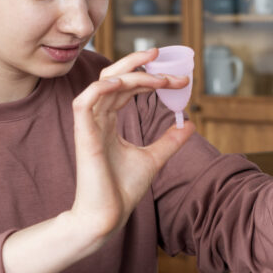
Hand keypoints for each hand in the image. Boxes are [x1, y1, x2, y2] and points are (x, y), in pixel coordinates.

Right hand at [69, 48, 194, 240]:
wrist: (108, 216)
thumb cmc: (123, 190)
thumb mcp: (155, 158)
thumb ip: (170, 140)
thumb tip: (189, 123)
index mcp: (109, 121)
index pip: (126, 87)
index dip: (151, 79)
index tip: (179, 80)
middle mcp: (97, 118)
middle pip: (113, 77)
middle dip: (138, 64)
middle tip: (161, 56)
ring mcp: (88, 125)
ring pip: (104, 84)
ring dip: (130, 75)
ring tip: (156, 75)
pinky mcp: (83, 135)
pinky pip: (85, 101)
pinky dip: (102, 88)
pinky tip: (123, 83)